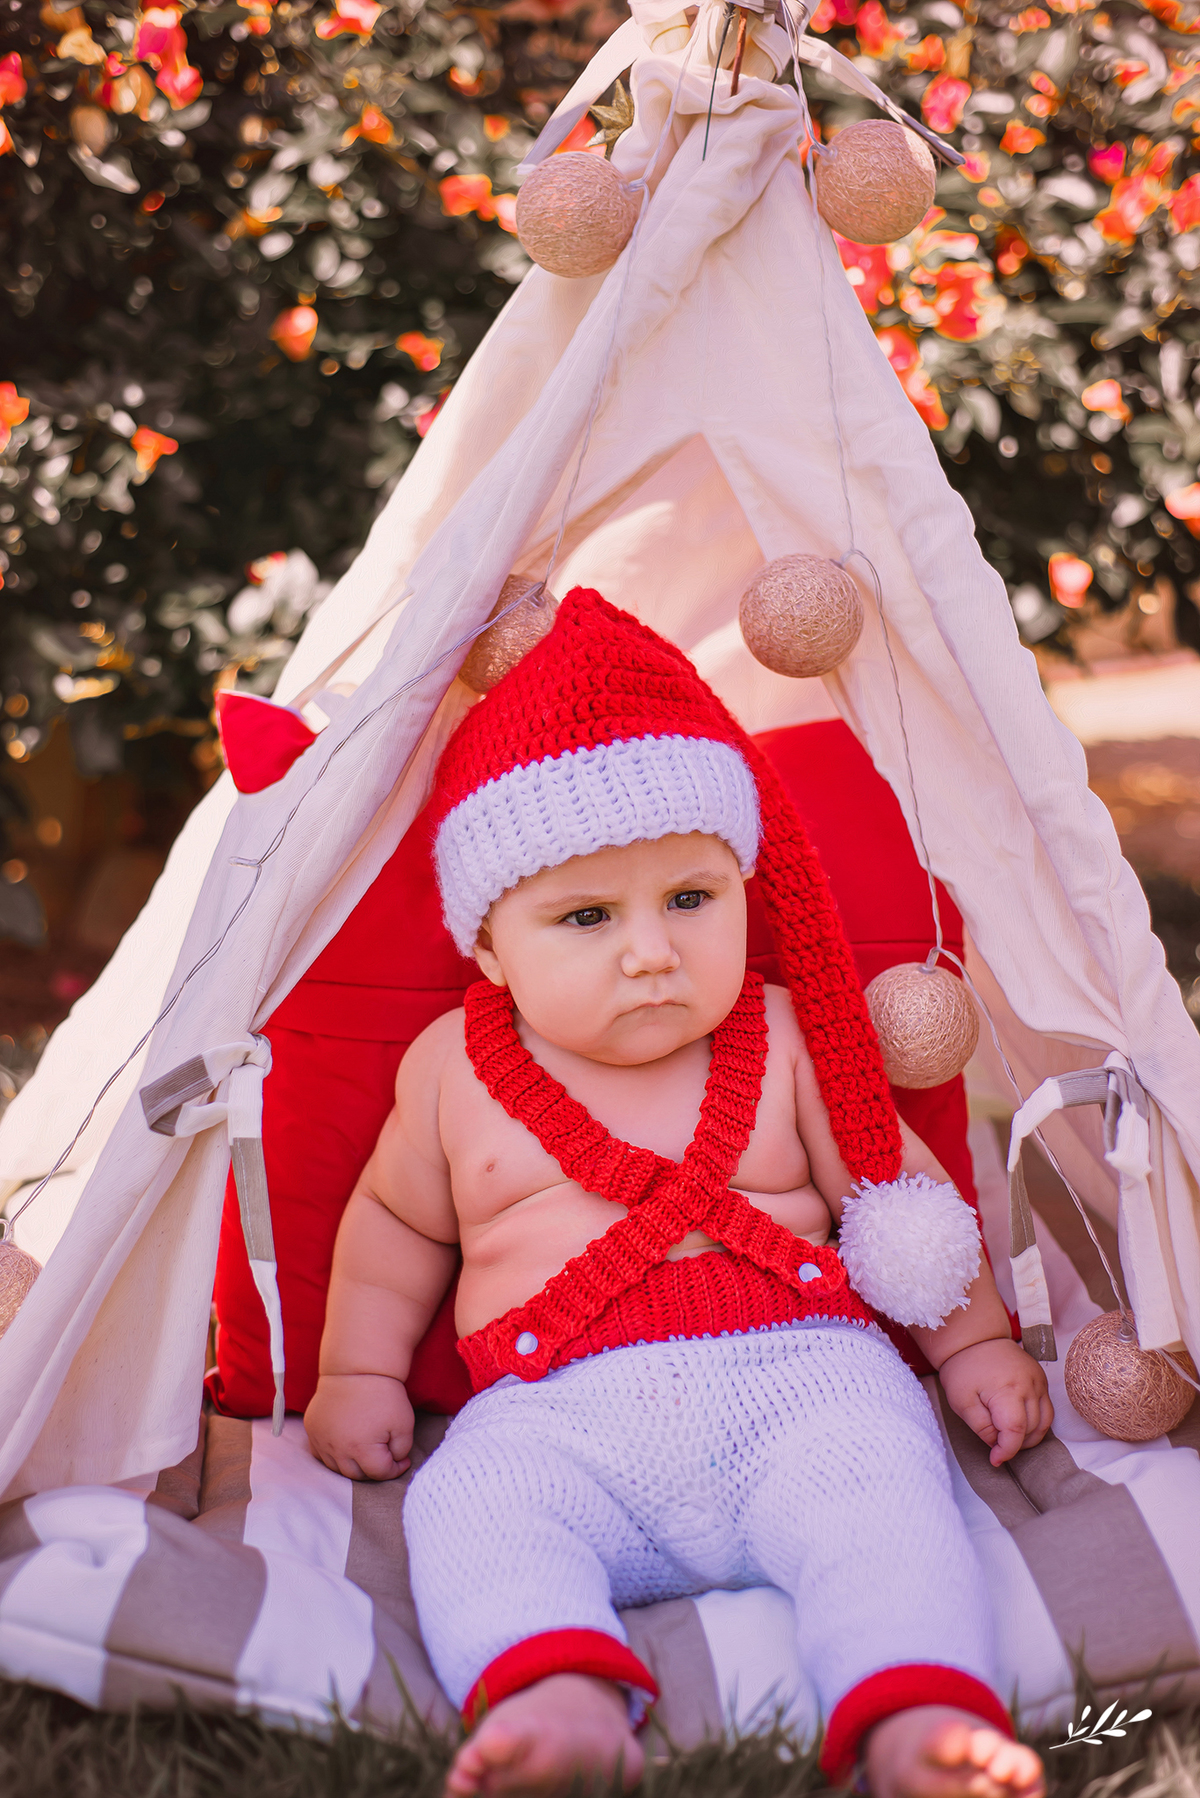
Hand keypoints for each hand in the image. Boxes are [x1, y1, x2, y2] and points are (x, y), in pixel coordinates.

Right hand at [304, 1371, 414, 1480]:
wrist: (357, 1368)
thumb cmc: (384, 1395)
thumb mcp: (405, 1424)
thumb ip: (402, 1450)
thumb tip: (395, 1462)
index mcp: (361, 1449)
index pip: (379, 1473)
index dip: (395, 1469)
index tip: (403, 1460)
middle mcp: (337, 1449)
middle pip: (356, 1475)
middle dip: (373, 1469)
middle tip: (384, 1456)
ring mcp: (321, 1440)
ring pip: (336, 1467)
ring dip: (352, 1465)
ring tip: (365, 1451)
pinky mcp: (312, 1430)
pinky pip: (320, 1453)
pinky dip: (332, 1455)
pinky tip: (345, 1445)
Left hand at [937, 1337, 1052, 1465]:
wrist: (974, 1338)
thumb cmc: (964, 1368)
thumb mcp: (962, 1402)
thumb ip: (982, 1428)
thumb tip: (997, 1445)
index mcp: (1007, 1390)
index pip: (1016, 1432)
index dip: (1006, 1451)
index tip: (994, 1459)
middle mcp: (1029, 1385)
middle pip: (1032, 1430)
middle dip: (1015, 1444)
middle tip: (996, 1445)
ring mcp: (1039, 1381)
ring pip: (1044, 1423)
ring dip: (1029, 1437)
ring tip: (1007, 1436)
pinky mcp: (1042, 1379)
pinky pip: (1047, 1409)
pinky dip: (1036, 1423)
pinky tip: (1019, 1424)